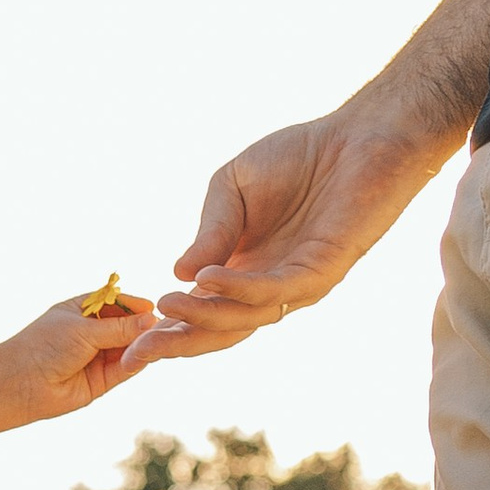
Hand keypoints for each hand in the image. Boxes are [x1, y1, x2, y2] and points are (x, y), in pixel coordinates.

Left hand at [0, 292, 154, 423]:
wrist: (22, 383)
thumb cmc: (45, 347)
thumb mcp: (84, 330)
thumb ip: (119, 327)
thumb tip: (152, 319)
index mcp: (82, 310)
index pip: (116, 303)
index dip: (134, 305)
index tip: (153, 306)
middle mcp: (91, 333)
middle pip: (126, 326)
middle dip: (143, 326)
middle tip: (164, 325)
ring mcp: (97, 356)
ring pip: (128, 348)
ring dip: (143, 345)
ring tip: (159, 340)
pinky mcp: (101, 380)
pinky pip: (125, 368)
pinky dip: (136, 362)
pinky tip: (146, 356)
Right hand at [122, 109, 443, 377]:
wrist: (361, 134)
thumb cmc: (301, 155)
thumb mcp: (232, 186)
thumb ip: (210, 229)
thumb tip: (179, 273)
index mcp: (243, 270)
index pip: (202, 311)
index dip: (167, 330)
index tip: (127, 344)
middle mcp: (270, 286)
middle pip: (220, 330)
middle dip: (179, 343)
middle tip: (137, 354)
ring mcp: (297, 283)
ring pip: (245, 316)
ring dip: (204, 316)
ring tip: (167, 304)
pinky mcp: (323, 270)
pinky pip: (275, 289)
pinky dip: (239, 288)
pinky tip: (209, 277)